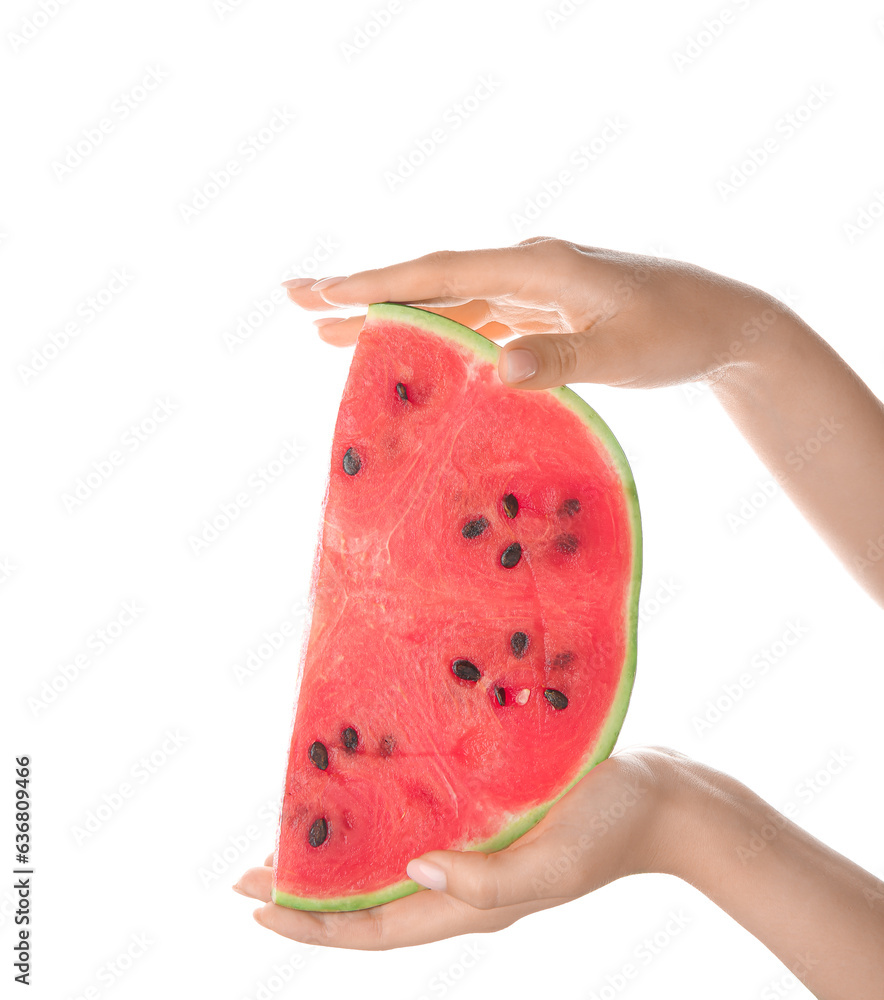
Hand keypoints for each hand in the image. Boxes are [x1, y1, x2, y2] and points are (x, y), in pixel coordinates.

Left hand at [232, 747, 681, 949]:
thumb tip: (413, 872)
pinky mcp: (485, 819)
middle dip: (309, 896)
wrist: (659, 795)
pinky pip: (417, 829)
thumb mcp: (556, 861)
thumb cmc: (612, 825)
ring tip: (290, 844)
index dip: (317, 924)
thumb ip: (489, 881)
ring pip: (388, 869)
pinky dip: (378, 827)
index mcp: (475, 905)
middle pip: (371, 903)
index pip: (378, 928)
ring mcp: (474, 852)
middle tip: (248, 874)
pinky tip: (362, 804)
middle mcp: (464, 883)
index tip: (258, 906)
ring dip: (338, 862)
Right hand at [285, 239, 883, 605]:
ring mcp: (535, 287)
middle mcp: (528, 267)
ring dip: (396, 314)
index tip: (318, 292)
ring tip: (334, 331)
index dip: (376, 283)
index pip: (441, 273)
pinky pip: (478, 319)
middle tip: (296, 300)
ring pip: (450, 300)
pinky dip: (441, 333)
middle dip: (364, 290)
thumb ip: (559, 357)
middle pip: (431, 278)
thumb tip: (493, 366)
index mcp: (538, 266)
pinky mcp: (545, 310)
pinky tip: (419, 350)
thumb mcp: (623, 351)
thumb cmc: (679, 333)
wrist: (724, 322)